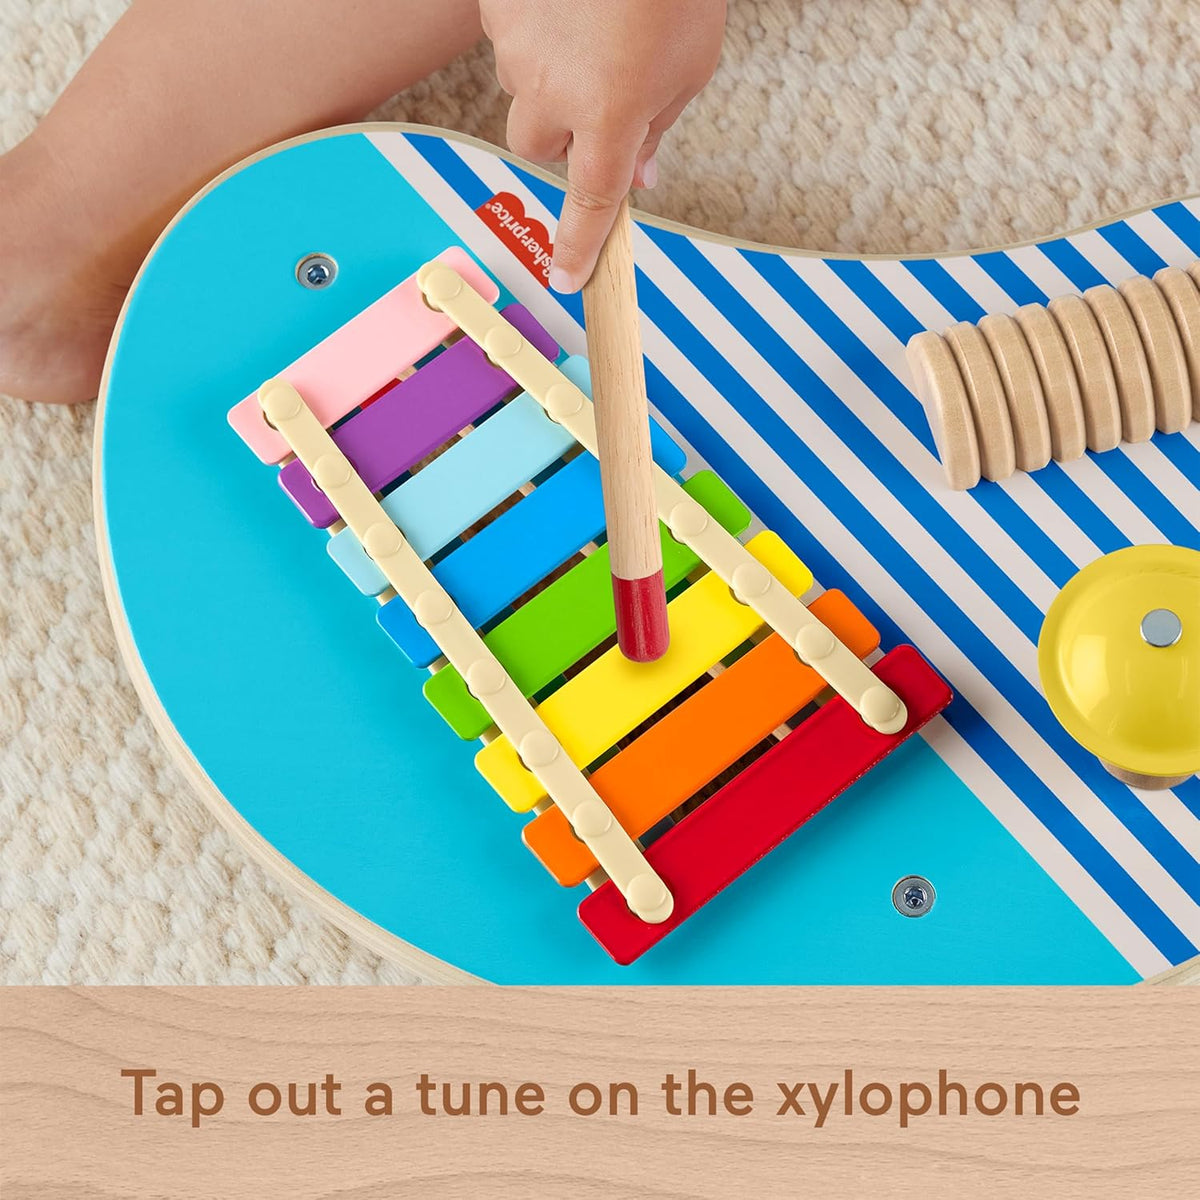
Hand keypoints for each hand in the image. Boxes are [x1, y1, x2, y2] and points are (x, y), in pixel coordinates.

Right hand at [481, 0, 724, 291]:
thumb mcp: (691, 63)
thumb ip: (657, 127)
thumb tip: (639, 178)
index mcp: (610, 114)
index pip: (589, 202)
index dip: (579, 245)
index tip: (568, 279)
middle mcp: (553, 88)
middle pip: (536, 145)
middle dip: (561, 136)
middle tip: (594, 99)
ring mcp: (516, 44)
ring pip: (521, 86)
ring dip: (550, 76)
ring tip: (592, 25)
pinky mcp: (496, 5)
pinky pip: (509, 36)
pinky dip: (536, 29)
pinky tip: (568, 1)